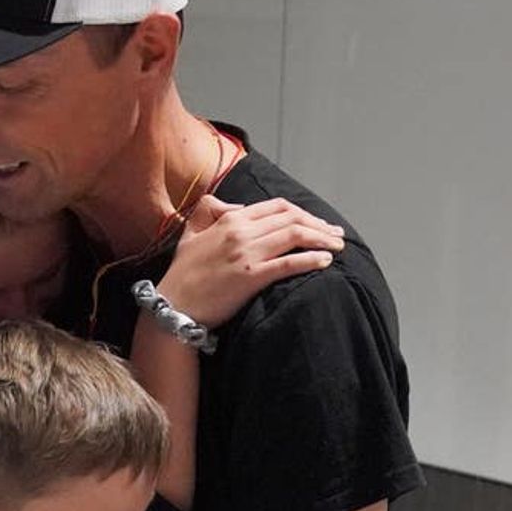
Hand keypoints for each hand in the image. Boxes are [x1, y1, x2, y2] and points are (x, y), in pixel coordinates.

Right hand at [158, 194, 344, 327]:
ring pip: (294, 236)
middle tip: (336, 235)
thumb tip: (239, 205)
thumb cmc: (182, 274)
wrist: (173, 305)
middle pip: (291, 218)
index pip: (276, 207)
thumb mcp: (190, 231)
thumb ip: (211, 209)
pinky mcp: (251, 277)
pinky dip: (311, 260)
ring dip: (321, 239)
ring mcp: (247, 254)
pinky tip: (325, 262)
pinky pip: (289, 263)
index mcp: (230, 219)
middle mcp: (241, 232)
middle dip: (319, 225)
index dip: (302, 212)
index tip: (317, 223)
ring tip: (338, 247)